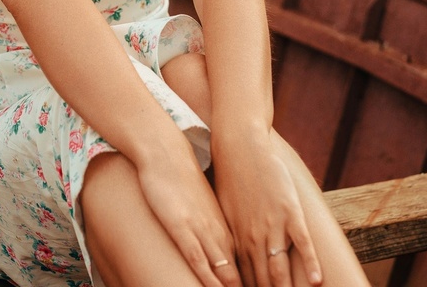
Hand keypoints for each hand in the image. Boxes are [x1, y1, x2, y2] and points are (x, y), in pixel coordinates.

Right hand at [135, 145, 242, 286]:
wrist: (167, 152)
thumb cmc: (183, 179)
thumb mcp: (204, 207)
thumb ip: (212, 227)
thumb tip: (217, 246)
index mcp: (228, 227)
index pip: (249, 264)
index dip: (258, 282)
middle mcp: (219, 231)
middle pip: (240, 270)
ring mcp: (201, 229)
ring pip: (223, 269)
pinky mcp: (181, 226)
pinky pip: (198, 259)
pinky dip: (209, 279)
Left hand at [213, 130, 322, 286]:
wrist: (240, 147)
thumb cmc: (231, 178)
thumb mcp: (226, 212)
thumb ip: (234, 236)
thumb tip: (235, 258)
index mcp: (237, 240)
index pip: (245, 279)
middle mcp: (253, 238)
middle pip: (263, 280)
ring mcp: (272, 225)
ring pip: (280, 267)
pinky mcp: (289, 211)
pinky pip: (301, 243)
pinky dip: (310, 264)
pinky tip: (316, 281)